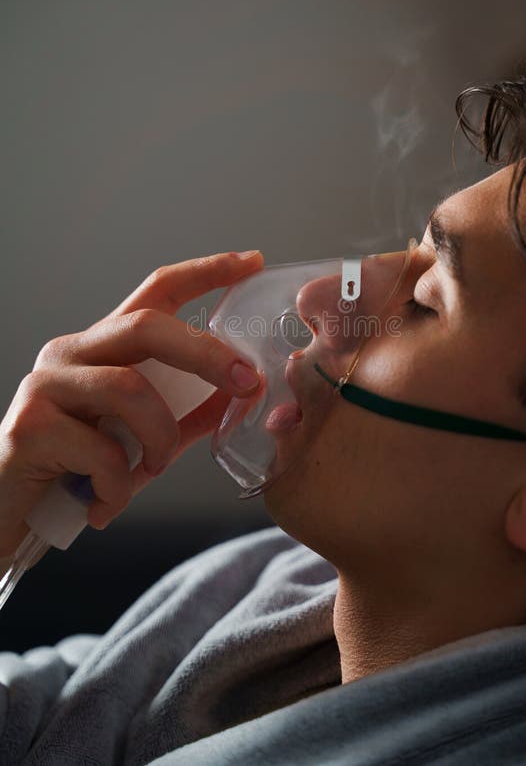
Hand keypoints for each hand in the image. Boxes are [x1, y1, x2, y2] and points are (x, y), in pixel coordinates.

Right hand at [0, 250, 263, 557]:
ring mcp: (46, 385)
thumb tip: (245, 395)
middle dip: (206, 353)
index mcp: (103, 347)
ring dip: (160, 438)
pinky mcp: (29, 426)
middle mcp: (71, 352)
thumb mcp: (144, 438)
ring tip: (153, 470)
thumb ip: (189, 414)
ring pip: (128, 389)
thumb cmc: (79, 470)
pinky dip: (119, 485)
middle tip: (247, 383)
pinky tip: (105, 503)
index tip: (252, 261)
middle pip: (145, 326)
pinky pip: (102, 451)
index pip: (157, 291)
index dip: (206, 272)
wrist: (12, 514)